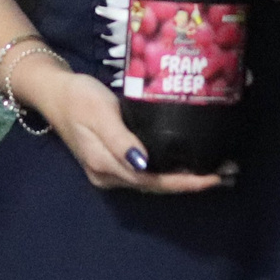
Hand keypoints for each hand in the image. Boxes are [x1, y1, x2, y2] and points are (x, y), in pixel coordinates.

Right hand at [16, 55, 232, 194]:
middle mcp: (109, 175)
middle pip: (156, 187)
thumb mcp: (99, 114)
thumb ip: (120, 141)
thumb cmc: (78, 98)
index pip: (152, 181)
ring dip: (183, 180)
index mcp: (105, 165)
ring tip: (215, 172)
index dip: (184, 182)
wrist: (53, 92)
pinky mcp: (113, 161)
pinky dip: (169, 171)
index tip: (213, 178)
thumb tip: (144, 165)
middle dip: (190, 184)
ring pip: (153, 183)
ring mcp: (111, 171)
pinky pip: (147, 173)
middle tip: (226, 174)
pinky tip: (187, 164)